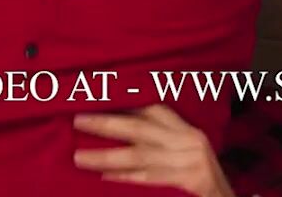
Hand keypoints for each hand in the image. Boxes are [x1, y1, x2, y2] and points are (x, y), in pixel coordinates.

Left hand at [73, 105, 234, 196]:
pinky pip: (149, 180)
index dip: (125, 103)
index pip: (155, 109)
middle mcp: (189, 142)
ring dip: (106, 156)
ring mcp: (189, 163)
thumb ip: (163, 142)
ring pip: (139, 156)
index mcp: (188, 132)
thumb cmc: (202, 183)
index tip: (98, 98)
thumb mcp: (188, 155)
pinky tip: (103, 177)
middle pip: (140, 128)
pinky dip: (124, 178)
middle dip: (107, 124)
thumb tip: (120, 130)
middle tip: (78, 120)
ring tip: (79, 157)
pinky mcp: (190, 183)